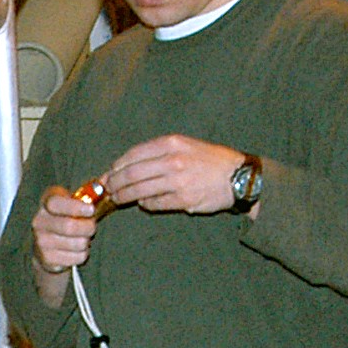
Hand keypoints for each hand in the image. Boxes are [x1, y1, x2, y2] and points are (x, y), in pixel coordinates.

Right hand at [30, 183, 100, 276]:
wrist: (47, 246)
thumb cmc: (66, 218)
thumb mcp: (73, 202)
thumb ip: (88, 194)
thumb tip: (106, 183)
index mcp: (46, 202)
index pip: (56, 203)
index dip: (75, 207)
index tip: (91, 210)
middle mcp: (39, 221)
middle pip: (69, 226)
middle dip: (87, 227)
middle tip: (92, 227)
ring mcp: (40, 241)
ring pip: (76, 244)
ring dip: (86, 242)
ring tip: (83, 239)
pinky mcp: (47, 259)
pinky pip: (76, 258)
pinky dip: (83, 254)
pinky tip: (77, 250)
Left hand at [93, 134, 251, 216]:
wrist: (239, 176)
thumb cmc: (210, 160)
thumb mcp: (186, 145)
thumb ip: (159, 153)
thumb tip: (129, 165)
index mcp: (171, 143)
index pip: (133, 154)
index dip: (116, 166)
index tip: (109, 174)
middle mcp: (173, 160)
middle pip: (132, 174)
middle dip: (115, 184)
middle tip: (108, 190)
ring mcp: (177, 181)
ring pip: (140, 191)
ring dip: (125, 197)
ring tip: (118, 199)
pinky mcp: (183, 199)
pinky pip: (155, 204)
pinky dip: (145, 205)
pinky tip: (143, 203)